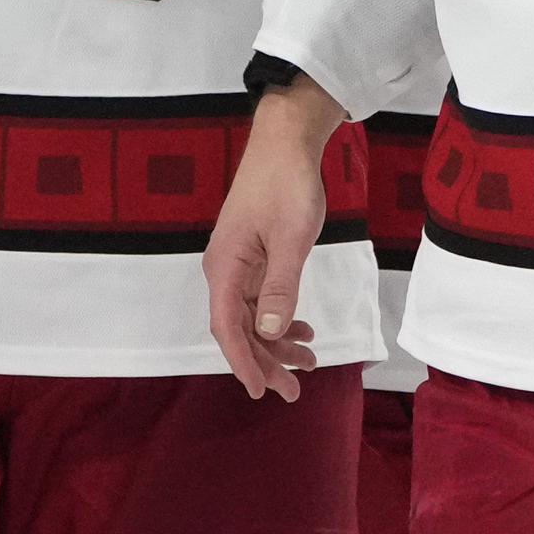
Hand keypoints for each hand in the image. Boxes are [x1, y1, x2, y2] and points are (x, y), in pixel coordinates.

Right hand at [204, 73, 346, 399]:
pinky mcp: (253, 257)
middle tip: (294, 391)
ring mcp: (238, 265)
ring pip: (252, 318)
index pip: (228, 328)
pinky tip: (301, 330)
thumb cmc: (286, 185)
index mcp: (225, 268)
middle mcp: (225, 270)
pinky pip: (261, 300)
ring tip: (308, 363)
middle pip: (239, 330)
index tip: (260, 391)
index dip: (243, 363)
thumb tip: (270, 333)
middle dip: (265, 362)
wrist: (285, 142)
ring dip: (276, 344)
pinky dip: (280, 319)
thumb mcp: (290, 240)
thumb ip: (280, 289)